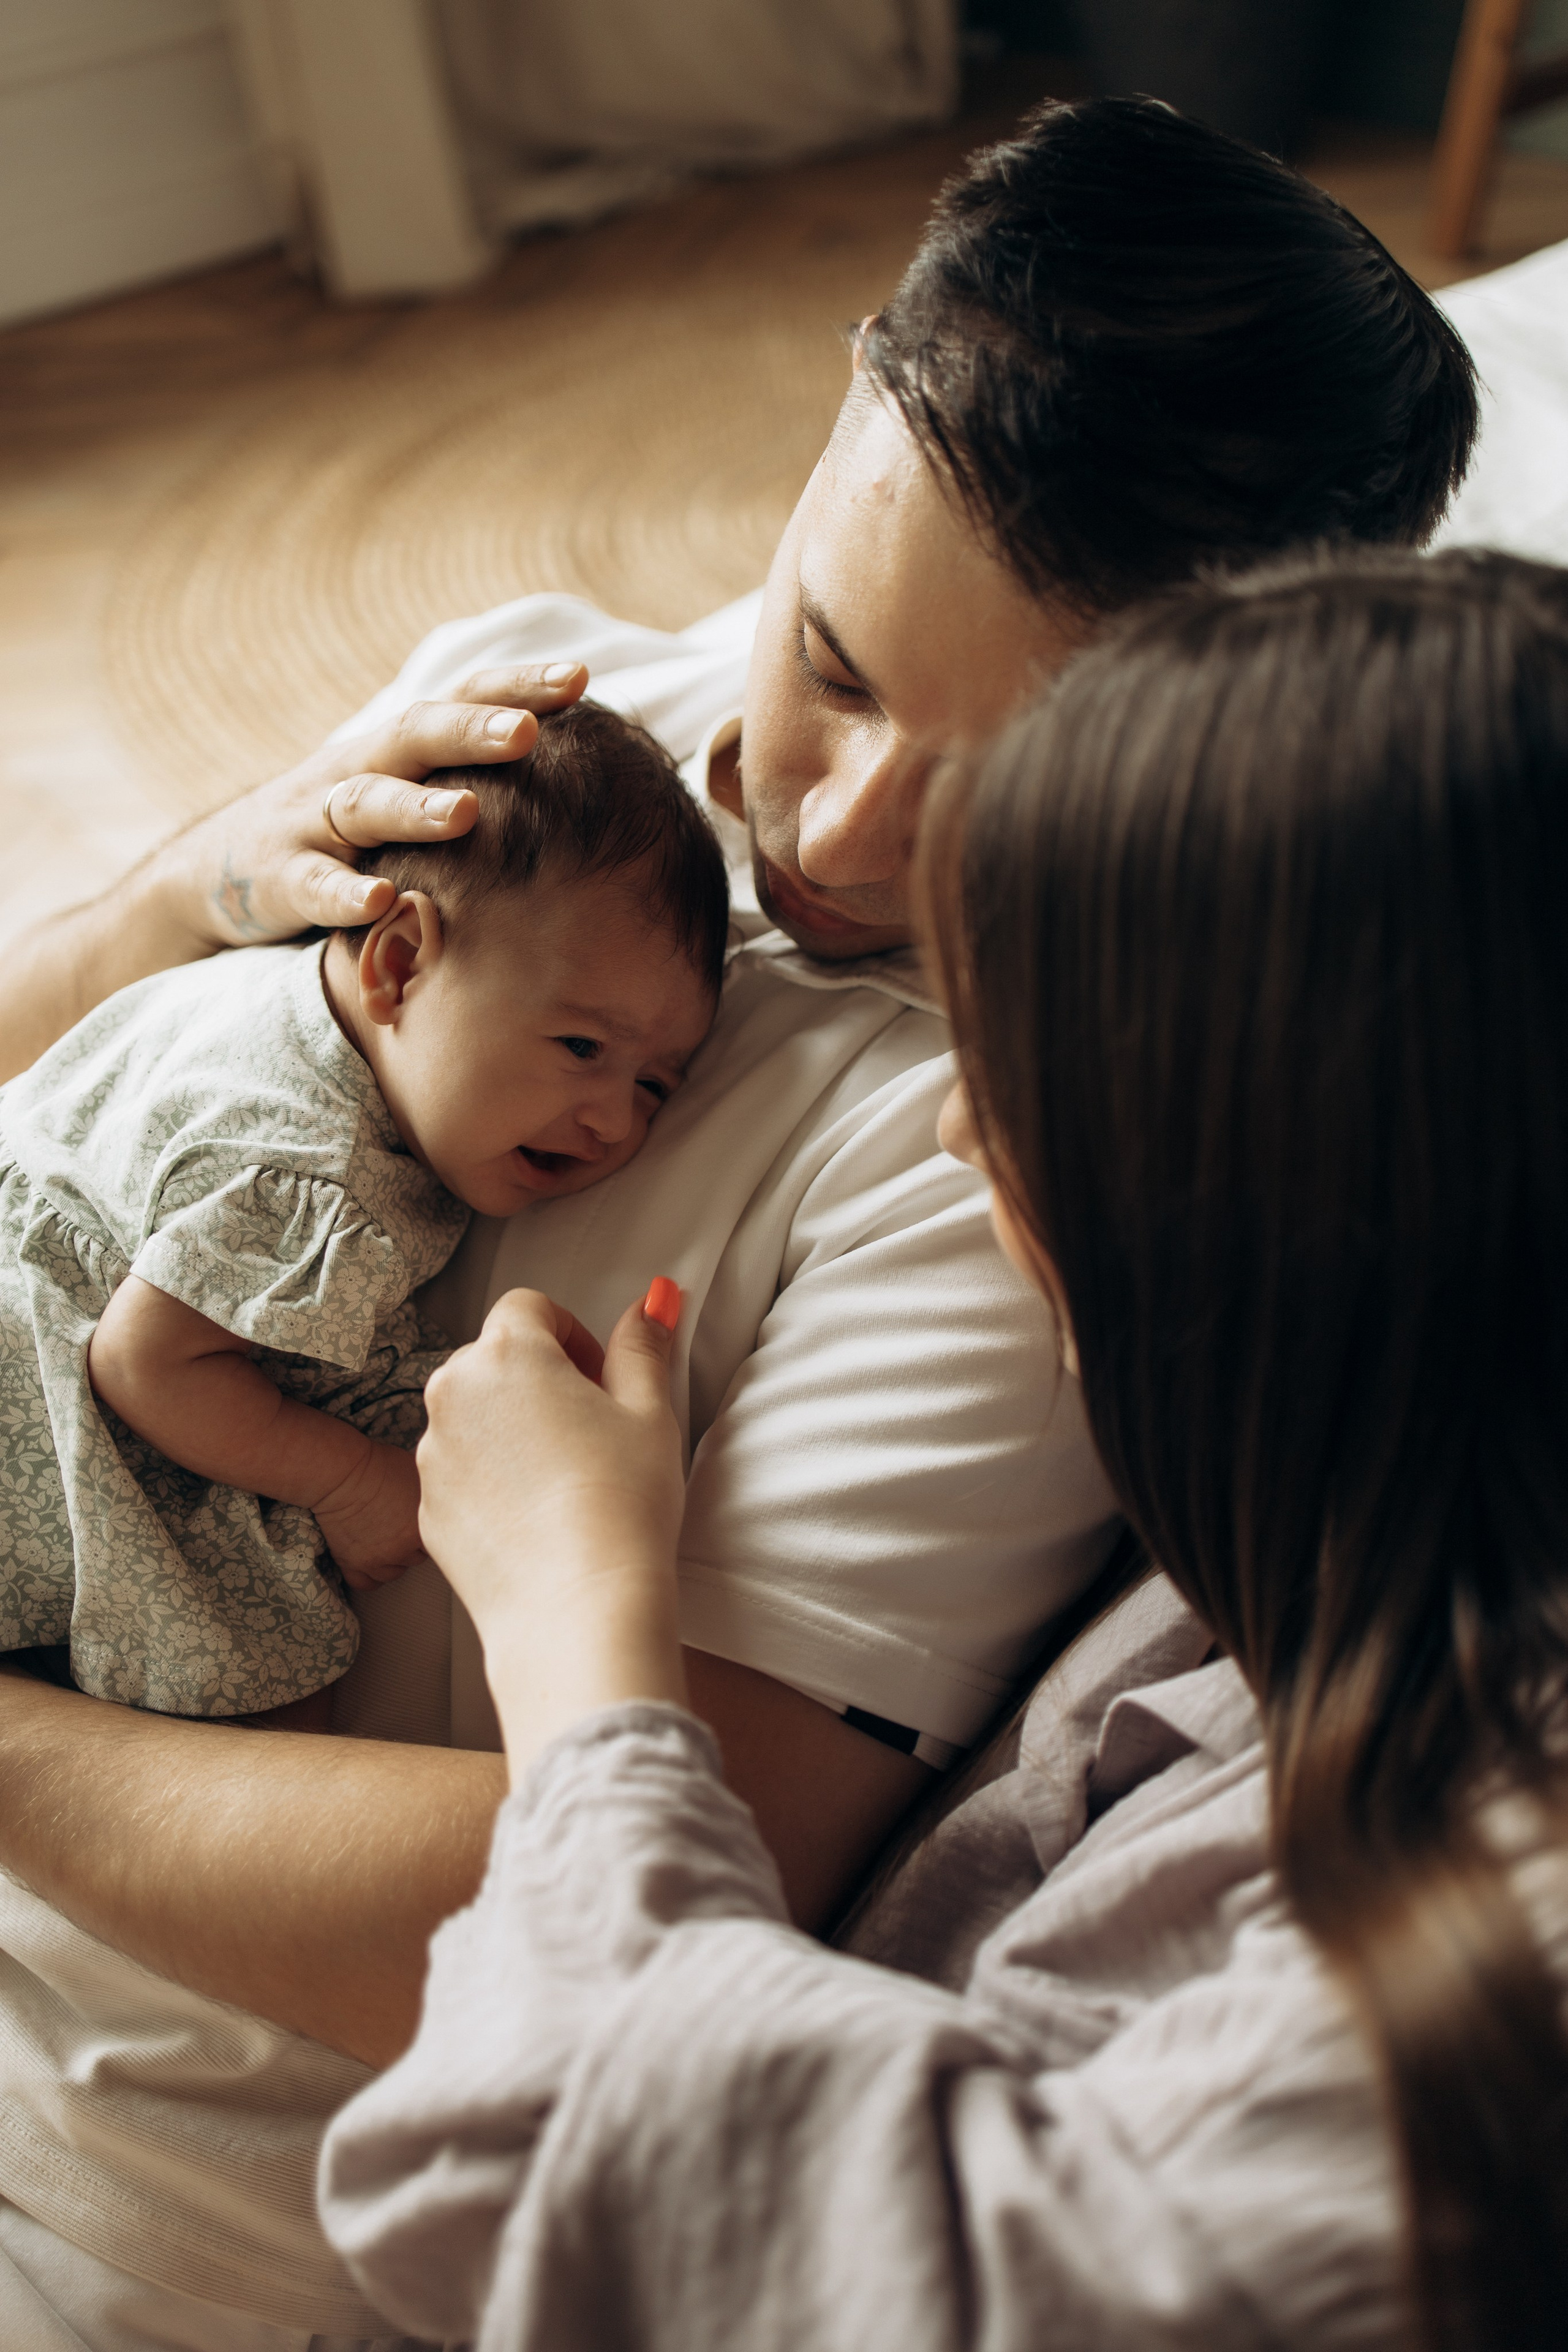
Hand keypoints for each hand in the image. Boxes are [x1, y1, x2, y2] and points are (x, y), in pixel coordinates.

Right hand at [158, 662, 589, 949]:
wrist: (222, 870)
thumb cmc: (346, 834)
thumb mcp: (404, 793)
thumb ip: (469, 774)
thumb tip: (575, 761)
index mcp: (397, 750)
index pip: (459, 700)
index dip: (516, 685)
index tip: (581, 677)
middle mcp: (358, 770)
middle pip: (415, 736)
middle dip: (472, 730)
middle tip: (527, 731)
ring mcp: (314, 823)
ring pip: (367, 805)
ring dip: (415, 808)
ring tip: (464, 814)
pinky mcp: (282, 879)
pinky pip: (315, 886)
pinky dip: (346, 894)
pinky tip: (380, 901)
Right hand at [313, 1439, 427, 1592]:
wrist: (342, 1474)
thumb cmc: (381, 1467)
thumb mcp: (419, 1475)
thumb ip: (432, 1497)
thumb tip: (442, 1499)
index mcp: (422, 1529)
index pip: (438, 1543)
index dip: (430, 1530)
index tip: (422, 1520)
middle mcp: (401, 1550)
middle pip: (416, 1559)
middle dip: (412, 1545)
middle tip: (402, 1527)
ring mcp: (375, 1559)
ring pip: (394, 1573)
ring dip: (394, 1560)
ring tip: (387, 1540)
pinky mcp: (351, 1562)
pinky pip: (366, 1584)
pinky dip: (370, 1576)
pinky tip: (372, 1561)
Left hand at [416, 1286, 689, 1768]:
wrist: (577, 1609)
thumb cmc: (621, 1502)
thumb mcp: (650, 1411)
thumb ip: (643, 1345)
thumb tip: (655, 1297)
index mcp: (507, 1353)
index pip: (529, 1308)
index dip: (572, 1335)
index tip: (601, 1379)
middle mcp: (452, 1394)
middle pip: (494, 1360)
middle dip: (539, 1379)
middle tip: (591, 1427)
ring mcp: (432, 1456)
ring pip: (473, 1419)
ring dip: (511, 1429)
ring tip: (566, 1479)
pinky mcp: (425, 1512)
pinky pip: (460, 1474)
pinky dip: (492, 1481)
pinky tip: (539, 1518)